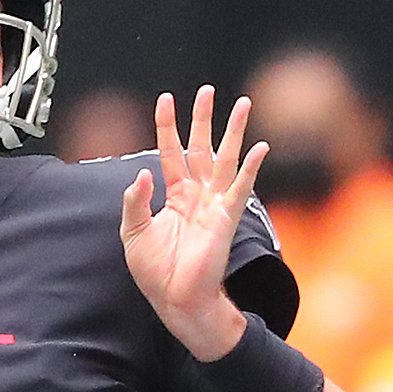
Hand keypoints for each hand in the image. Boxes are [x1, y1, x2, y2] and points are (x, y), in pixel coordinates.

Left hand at [120, 88, 268, 361]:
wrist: (175, 300)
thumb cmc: (156, 272)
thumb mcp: (133, 233)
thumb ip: (134, 202)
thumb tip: (141, 173)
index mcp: (176, 196)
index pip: (171, 152)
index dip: (167, 126)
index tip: (165, 99)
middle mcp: (197, 195)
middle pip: (202, 147)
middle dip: (204, 119)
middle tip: (207, 91)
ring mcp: (214, 205)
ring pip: (225, 159)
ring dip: (234, 132)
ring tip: (242, 104)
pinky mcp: (226, 219)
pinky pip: (240, 189)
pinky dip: (250, 168)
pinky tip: (259, 148)